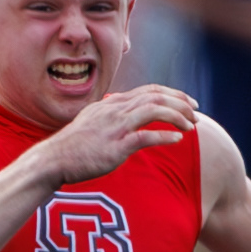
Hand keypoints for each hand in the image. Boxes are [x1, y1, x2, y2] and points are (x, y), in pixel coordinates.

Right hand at [44, 86, 198, 185]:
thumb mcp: (92, 121)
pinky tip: (178, 139)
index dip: (173, 94)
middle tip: (196, 113)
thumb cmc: (73, 146)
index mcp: (112, 103)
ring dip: (177, 117)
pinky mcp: (115, 147)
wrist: (54, 160)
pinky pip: (145, 136)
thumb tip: (122, 108)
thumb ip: (110, 114)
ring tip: (192, 126)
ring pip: (154, 111)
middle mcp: (115, 110)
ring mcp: (115, 127)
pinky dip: (164, 136)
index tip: (188, 102)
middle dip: (181, 103)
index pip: (149, 90)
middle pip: (156, 97)